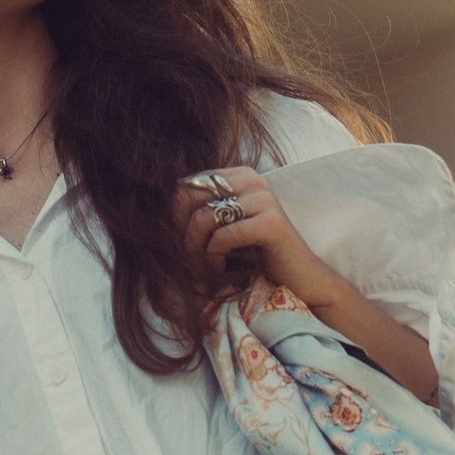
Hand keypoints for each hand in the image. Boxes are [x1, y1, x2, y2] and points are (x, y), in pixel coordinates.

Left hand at [174, 164, 334, 304]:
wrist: (299, 280)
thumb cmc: (255, 256)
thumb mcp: (223, 227)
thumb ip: (199, 212)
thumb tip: (155, 211)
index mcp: (238, 175)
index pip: (185, 185)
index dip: (174, 218)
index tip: (182, 244)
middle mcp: (252, 179)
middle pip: (189, 198)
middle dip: (182, 234)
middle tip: (192, 258)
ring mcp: (264, 199)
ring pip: (204, 217)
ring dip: (197, 249)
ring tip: (207, 265)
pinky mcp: (271, 223)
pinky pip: (223, 236)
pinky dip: (215, 257)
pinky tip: (223, 267)